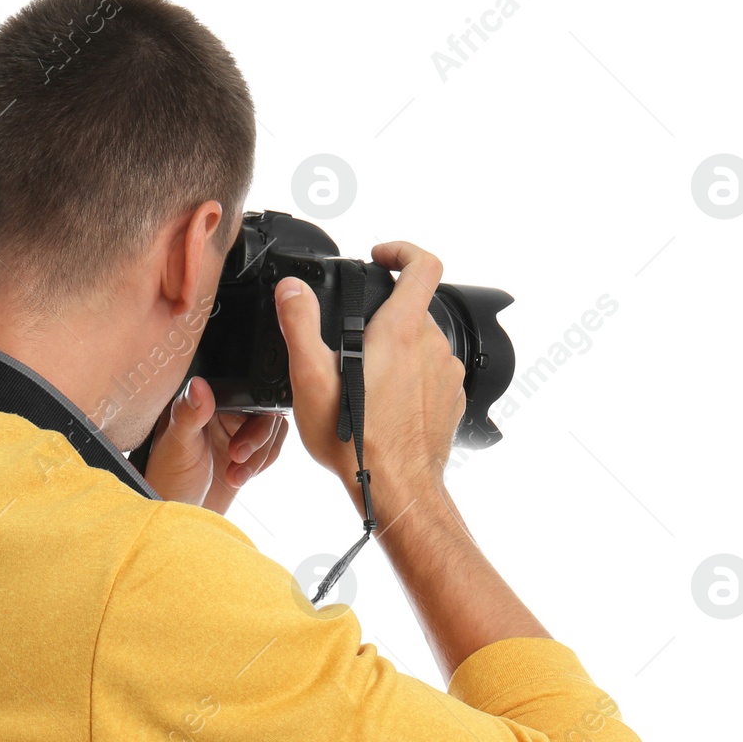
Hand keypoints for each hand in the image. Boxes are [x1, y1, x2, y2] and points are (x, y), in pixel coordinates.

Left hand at [142, 376, 287, 513]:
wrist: (179, 513)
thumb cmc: (167, 479)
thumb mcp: (177, 445)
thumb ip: (188, 413)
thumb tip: (198, 385)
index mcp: (202, 401)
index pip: (239, 391)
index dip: (248, 411)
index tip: (237, 442)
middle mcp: (221, 411)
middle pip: (261, 410)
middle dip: (256, 438)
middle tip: (236, 457)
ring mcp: (235, 430)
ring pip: (271, 430)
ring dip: (258, 456)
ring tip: (234, 476)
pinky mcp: (247, 450)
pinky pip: (271, 448)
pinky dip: (261, 464)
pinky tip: (240, 476)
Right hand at [275, 241, 465, 509]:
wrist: (397, 490)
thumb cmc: (356, 441)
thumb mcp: (311, 379)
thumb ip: (299, 324)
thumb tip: (292, 289)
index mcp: (400, 331)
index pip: (423, 265)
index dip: (402, 250)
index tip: (380, 258)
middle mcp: (431, 346)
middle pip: (414, 309)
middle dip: (383, 318)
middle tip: (349, 345)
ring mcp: (446, 375)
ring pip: (421, 344)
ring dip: (395, 351)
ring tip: (363, 381)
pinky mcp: (451, 401)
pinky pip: (430, 375)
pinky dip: (409, 379)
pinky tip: (383, 404)